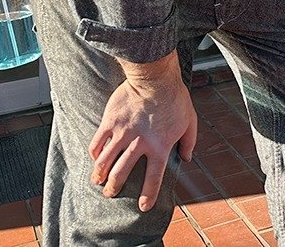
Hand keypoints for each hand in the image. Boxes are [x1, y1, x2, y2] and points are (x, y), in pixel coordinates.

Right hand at [89, 52, 196, 211]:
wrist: (156, 78)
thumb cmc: (175, 99)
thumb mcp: (190, 121)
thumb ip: (189, 142)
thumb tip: (186, 158)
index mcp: (159, 146)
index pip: (153, 178)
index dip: (148, 195)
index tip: (144, 206)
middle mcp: (139, 144)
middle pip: (121, 174)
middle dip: (114, 188)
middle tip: (110, 194)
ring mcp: (123, 133)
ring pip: (105, 162)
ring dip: (99, 175)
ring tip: (97, 181)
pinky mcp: (110, 122)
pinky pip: (97, 142)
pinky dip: (94, 153)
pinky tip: (94, 158)